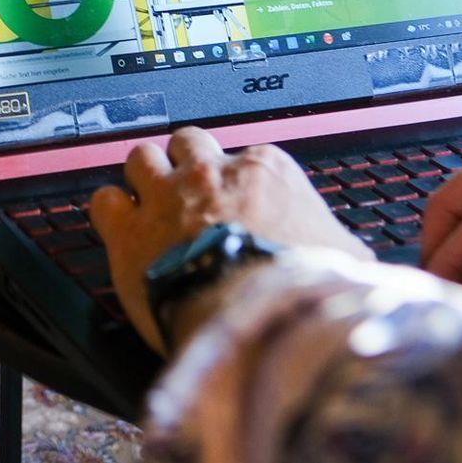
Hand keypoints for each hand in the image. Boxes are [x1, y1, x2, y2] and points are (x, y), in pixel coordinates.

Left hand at [88, 127, 372, 352]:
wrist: (254, 319)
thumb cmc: (300, 291)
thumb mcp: (344, 261)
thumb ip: (342, 248)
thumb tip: (357, 260)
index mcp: (264, 170)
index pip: (244, 157)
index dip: (236, 181)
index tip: (238, 202)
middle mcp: (209, 172)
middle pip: (186, 143)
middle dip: (185, 164)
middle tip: (188, 193)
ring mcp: (163, 196)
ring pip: (140, 158)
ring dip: (144, 178)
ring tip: (150, 204)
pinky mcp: (127, 230)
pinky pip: (104, 200)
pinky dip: (110, 212)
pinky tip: (120, 227)